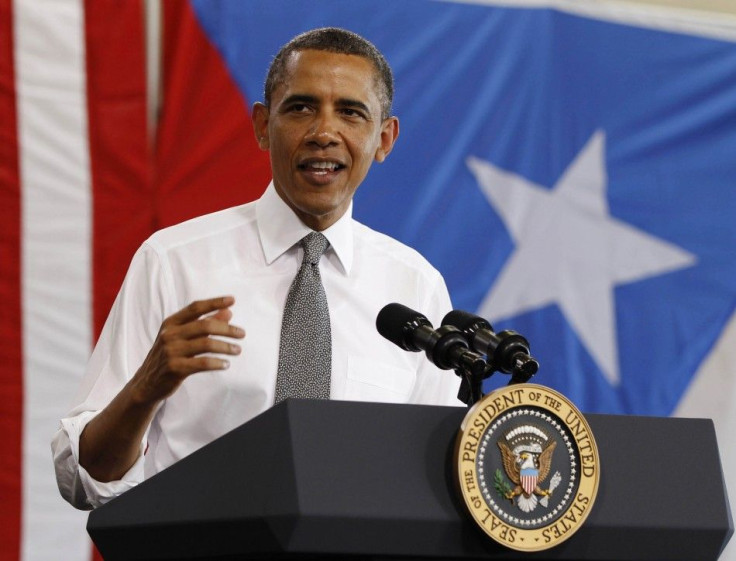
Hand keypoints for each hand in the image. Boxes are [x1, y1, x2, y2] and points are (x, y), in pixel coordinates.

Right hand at [128, 296, 244, 405]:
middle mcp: (169, 335)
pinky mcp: (175, 368)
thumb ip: (204, 323)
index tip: (232, 300)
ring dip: (226, 347)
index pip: (195, 308)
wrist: (147, 383)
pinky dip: (217, 362)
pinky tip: (226, 364)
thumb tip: (228, 312)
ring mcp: (171, 351)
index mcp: (171, 323)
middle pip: (205, 325)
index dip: (214, 302)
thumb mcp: (182, 337)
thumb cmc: (169, 356)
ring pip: (206, 344)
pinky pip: (202, 363)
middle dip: (227, 329)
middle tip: (242, 334)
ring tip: (238, 350)